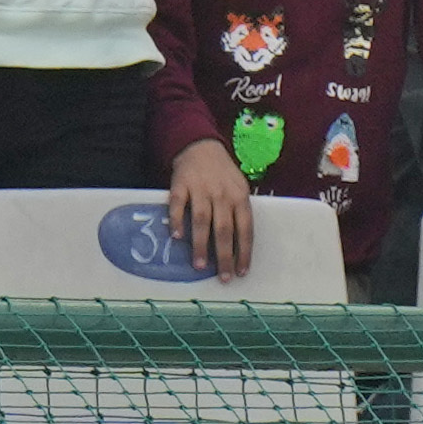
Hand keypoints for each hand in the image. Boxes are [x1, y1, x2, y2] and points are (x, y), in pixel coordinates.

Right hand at [165, 138, 255, 279]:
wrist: (200, 146)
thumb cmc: (222, 174)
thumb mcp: (239, 188)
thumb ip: (239, 212)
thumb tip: (240, 245)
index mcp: (240, 197)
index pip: (245, 229)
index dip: (244, 252)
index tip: (241, 272)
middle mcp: (222, 194)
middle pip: (224, 229)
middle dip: (224, 256)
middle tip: (224, 277)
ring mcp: (201, 189)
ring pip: (202, 220)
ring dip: (201, 245)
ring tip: (200, 266)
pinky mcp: (181, 185)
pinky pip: (178, 204)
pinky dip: (178, 220)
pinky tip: (177, 236)